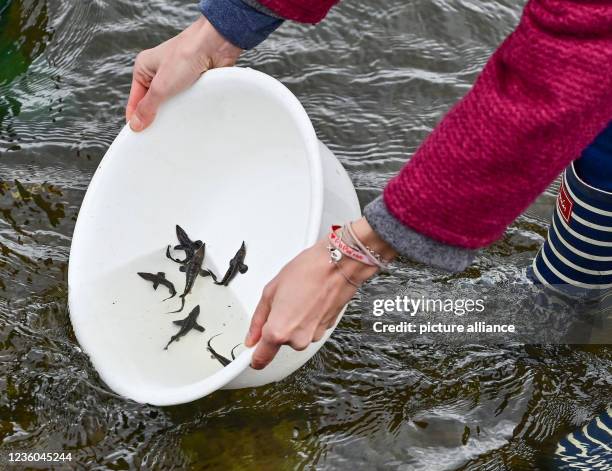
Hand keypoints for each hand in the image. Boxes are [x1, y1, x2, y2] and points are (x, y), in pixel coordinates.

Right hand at [126, 17, 240, 131]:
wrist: (215, 45)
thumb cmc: (186, 56)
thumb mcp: (161, 86)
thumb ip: (148, 107)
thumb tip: (135, 124)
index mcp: (144, 68)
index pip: (135, 99)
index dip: (136, 117)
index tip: (139, 136)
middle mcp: (159, 71)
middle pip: (153, 102)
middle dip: (156, 117)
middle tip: (158, 137)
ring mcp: (178, 76)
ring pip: (172, 102)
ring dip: (174, 113)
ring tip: (175, 129)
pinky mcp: (194, 81)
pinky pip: (187, 100)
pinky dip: (188, 109)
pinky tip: (190, 119)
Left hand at [245, 217, 396, 369]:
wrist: (338, 265)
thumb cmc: (308, 272)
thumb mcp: (271, 291)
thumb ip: (258, 319)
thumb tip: (252, 335)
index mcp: (279, 331)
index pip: (261, 359)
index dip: (252, 357)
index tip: (248, 355)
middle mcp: (297, 340)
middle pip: (279, 342)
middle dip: (277, 327)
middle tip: (281, 304)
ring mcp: (313, 336)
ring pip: (295, 335)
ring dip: (294, 321)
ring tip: (298, 298)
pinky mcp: (326, 331)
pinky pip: (308, 329)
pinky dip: (306, 318)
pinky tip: (308, 300)